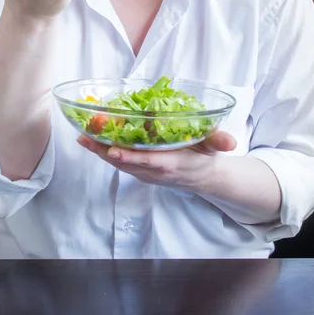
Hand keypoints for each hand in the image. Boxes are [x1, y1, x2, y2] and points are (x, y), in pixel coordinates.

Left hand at [77, 131, 236, 191]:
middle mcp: (154, 171)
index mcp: (171, 163)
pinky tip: (91, 140)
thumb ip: (219, 142)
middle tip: (86, 137)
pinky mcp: (140, 170)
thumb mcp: (213, 148)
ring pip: (119, 163)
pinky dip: (104, 152)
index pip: (148, 161)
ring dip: (99, 151)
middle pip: (126, 162)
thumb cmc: (204, 157)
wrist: (203, 178)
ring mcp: (145, 172)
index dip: (130, 157)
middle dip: (104, 151)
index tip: (114, 150)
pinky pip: (119, 162)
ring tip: (82, 136)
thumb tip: (231, 142)